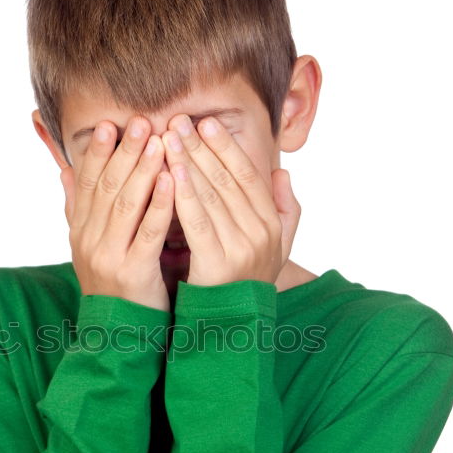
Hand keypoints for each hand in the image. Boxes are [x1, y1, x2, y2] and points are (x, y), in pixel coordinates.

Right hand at [60, 116, 173, 312]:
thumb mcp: (90, 245)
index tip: (108, 124)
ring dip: (143, 169)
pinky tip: (172, 181)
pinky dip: (160, 204)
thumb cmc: (114, 285)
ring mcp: (109, 257)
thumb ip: (78, 207)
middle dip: (124, 152)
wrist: (117, 335)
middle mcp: (89, 240)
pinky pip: (148, 232)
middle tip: (141, 122)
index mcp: (80, 231)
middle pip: (106, 186)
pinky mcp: (133, 273)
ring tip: (159, 141)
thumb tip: (65, 169)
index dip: (96, 152)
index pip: (86, 182)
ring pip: (126, 204)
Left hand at [161, 115, 300, 287]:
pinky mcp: (218, 265)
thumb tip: (282, 173)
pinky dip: (184, 194)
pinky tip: (169, 173)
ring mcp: (241, 249)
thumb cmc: (244, 284)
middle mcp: (261, 234)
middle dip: (201, 147)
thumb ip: (283, 211)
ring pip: (211, 196)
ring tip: (168, 138)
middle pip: (228, 180)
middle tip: (179, 121)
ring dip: (188, 163)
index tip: (206, 123)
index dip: (227, 147)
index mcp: (272, 225)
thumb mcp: (274, 249)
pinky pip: (198, 222)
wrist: (232, 331)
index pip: (249, 176)